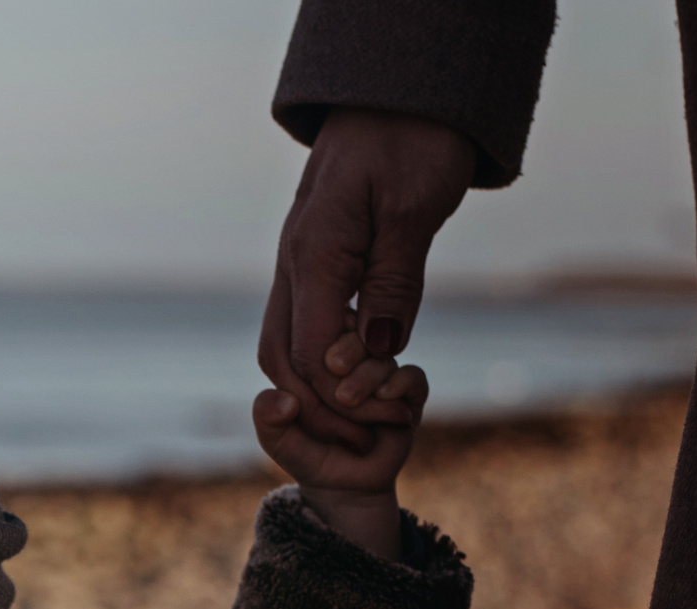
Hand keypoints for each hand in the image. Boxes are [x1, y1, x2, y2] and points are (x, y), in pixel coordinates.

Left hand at [254, 320, 424, 560]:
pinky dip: (399, 383)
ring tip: (349, 400)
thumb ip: (267, 417)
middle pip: (356, 331)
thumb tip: (281, 398)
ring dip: (366, 374)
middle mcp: (354, 360)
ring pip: (381, 354)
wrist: (344, 486)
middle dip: (344, 351)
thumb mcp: (277, 440)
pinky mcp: (408, 393)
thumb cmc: (307, 455)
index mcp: (319, 359)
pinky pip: (411, 375)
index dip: (316, 344)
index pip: (321, 329)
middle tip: (333, 372)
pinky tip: (384, 395)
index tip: (310, 369)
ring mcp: (381, 374)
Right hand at [259, 108, 475, 452]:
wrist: (399, 91)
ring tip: (371, 406)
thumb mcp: (414, 210)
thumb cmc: (414, 139)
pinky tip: (364, 366)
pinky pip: (301, 321)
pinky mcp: (313, 258)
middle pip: (282, 359)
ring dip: (319, 385)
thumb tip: (375, 350)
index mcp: (312, 254)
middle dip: (324, 404)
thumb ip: (393, 281)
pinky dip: (326, 356)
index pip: (310, 351)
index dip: (345, 394)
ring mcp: (297, 261)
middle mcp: (292, 262)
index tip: (391, 415)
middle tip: (376, 428)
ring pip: (283, 344)